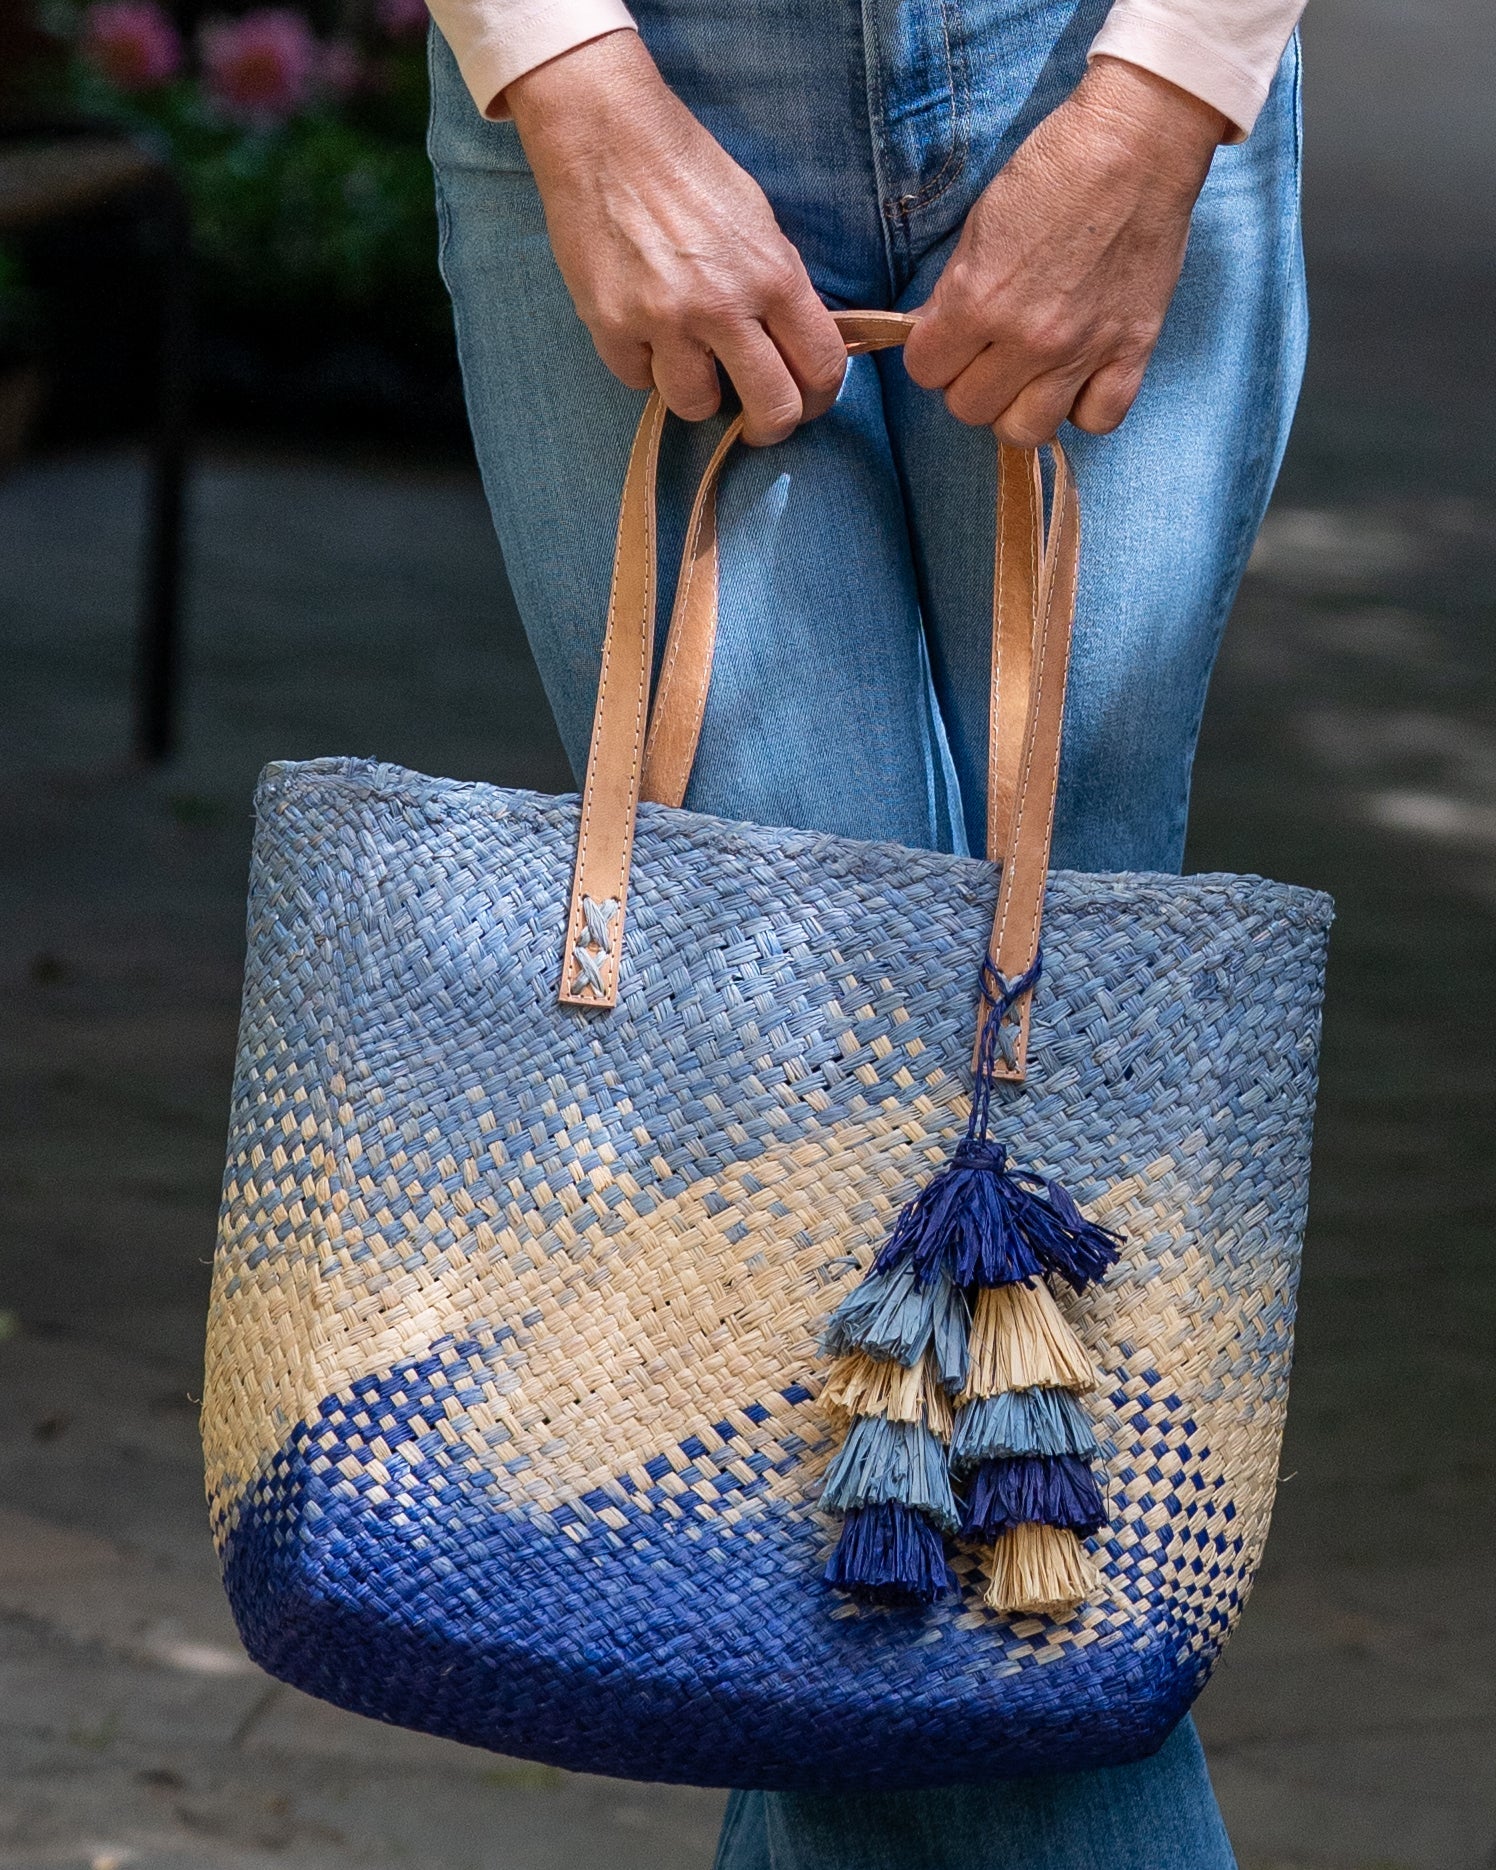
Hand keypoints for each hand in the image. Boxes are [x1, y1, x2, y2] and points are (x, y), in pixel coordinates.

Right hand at [507, 33, 845, 444]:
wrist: (608, 135)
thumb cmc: (689, 172)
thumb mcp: (759, 222)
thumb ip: (780, 289)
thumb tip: (796, 348)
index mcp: (773, 275)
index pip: (822, 368)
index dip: (817, 398)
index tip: (802, 401)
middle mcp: (724, 305)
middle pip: (772, 409)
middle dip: (768, 425)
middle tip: (754, 419)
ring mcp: (665, 321)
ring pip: (697, 407)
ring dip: (696, 393)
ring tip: (688, 359)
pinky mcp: (612, 326)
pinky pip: (638, 381)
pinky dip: (643, 365)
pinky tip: (642, 329)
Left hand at [903, 57, 1228, 443]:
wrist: (1138, 143)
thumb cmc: (1053, 169)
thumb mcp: (979, 224)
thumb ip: (955, 291)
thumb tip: (935, 335)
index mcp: (979, 300)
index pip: (925, 372)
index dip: (933, 354)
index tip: (949, 336)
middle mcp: (1028, 338)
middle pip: (970, 409)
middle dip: (970, 382)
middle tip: (989, 352)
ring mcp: (1083, 351)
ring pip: (1026, 431)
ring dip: (1020, 407)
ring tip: (1030, 375)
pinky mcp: (1132, 351)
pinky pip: (1099, 421)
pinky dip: (1085, 407)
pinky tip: (1079, 379)